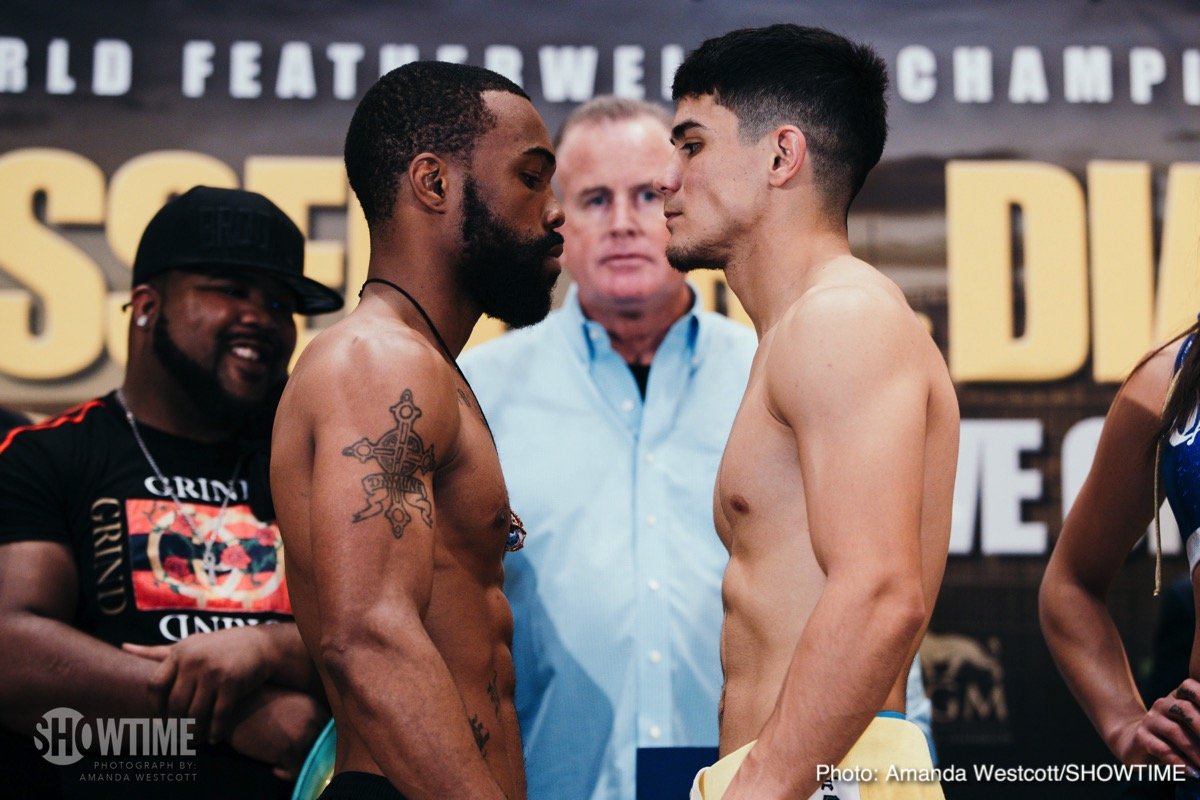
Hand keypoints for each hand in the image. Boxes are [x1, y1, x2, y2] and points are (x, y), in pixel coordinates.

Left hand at [123, 625, 278, 741]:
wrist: (260, 644)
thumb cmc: (219, 647)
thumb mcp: (188, 645)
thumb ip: (156, 651)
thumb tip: (123, 647)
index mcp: (179, 653)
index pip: (155, 687)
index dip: (155, 709)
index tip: (161, 722)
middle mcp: (194, 661)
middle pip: (175, 705)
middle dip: (176, 726)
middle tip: (178, 739)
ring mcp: (213, 671)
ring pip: (195, 713)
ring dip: (194, 733)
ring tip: (195, 741)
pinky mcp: (233, 682)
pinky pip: (219, 715)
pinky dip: (215, 731)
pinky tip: (215, 738)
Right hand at [227, 687, 329, 780]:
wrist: (232, 707)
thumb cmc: (254, 705)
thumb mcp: (285, 703)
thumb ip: (301, 716)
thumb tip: (309, 738)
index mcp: (313, 706)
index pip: (330, 730)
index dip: (320, 742)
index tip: (308, 749)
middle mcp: (313, 719)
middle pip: (325, 746)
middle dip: (314, 756)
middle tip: (297, 761)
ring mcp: (302, 735)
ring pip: (313, 760)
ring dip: (300, 765)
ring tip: (283, 765)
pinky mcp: (287, 750)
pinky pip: (297, 771)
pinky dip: (288, 774)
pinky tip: (274, 769)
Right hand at [1112, 678, 1199, 774]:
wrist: (1137, 745)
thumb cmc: (1175, 739)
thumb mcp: (1191, 727)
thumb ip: (1199, 721)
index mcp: (1180, 697)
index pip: (1191, 687)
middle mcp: (1164, 704)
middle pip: (1186, 709)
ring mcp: (1151, 719)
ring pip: (1175, 731)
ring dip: (1195, 751)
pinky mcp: (1141, 737)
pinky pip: (1162, 749)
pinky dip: (1180, 763)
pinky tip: (1193, 773)